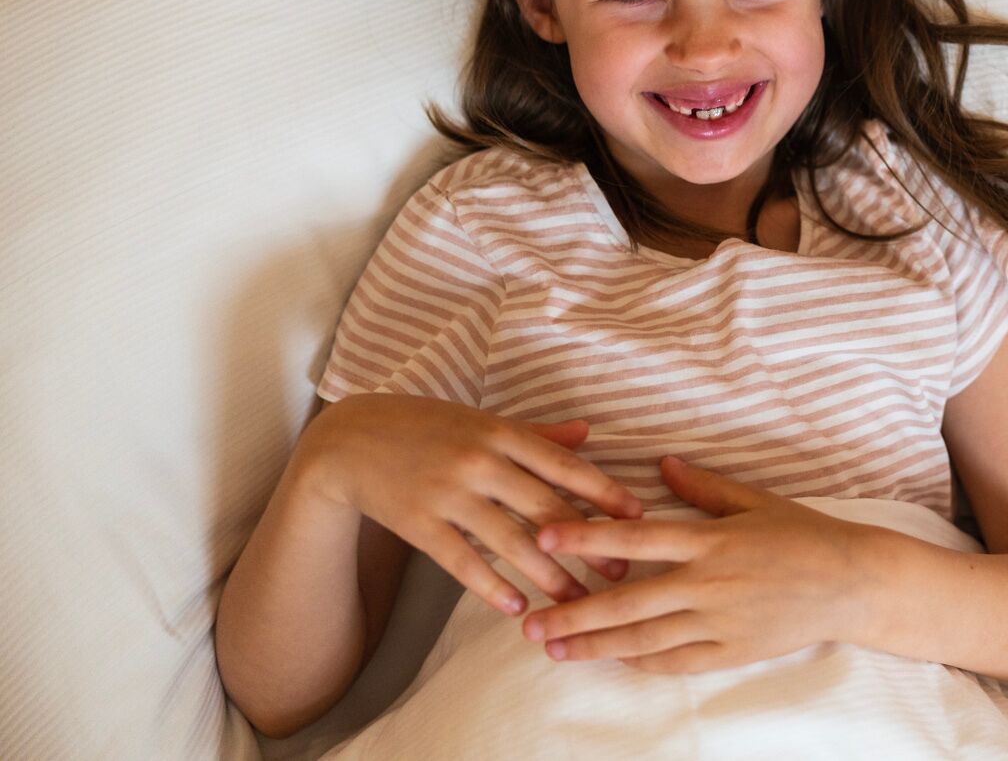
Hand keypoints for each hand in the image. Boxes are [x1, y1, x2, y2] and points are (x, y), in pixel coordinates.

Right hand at [298, 393, 641, 613]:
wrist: (349, 440)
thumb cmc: (426, 427)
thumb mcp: (482, 420)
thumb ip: (536, 432)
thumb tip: (588, 432)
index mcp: (500, 432)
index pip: (564, 464)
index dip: (603, 492)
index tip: (636, 517)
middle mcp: (479, 460)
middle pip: (544, 506)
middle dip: (585, 543)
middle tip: (618, 572)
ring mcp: (447, 492)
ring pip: (508, 540)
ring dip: (546, 575)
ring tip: (575, 602)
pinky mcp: (417, 522)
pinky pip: (461, 561)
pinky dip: (490, 586)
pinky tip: (515, 609)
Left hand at [519, 455, 870, 673]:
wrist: (852, 581)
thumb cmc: (803, 534)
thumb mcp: (755, 500)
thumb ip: (703, 487)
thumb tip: (662, 463)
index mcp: (710, 539)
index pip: (635, 539)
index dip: (586, 538)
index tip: (544, 537)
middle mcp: (708, 583)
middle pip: (626, 601)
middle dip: (573, 611)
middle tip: (530, 621)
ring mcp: (718, 621)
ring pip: (643, 638)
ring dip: (594, 644)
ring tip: (554, 648)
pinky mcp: (731, 651)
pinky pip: (675, 661)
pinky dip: (640, 662)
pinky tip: (611, 660)